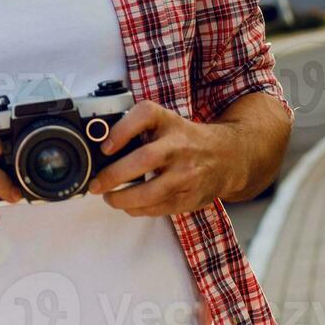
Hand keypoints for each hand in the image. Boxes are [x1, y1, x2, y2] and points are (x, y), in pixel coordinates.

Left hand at [87, 100, 240, 217]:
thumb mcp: (165, 122)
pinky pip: (158, 208)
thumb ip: (136, 128)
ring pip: (150, 192)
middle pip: (144, 159)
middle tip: (97, 184)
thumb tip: (100, 145)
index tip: (105, 147)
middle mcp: (180, 146)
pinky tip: (128, 205)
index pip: (145, 115)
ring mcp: (187, 174)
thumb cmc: (185, 139)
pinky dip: (138, 209)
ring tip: (109, 198)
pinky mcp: (190, 197)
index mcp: (169, 122)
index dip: (122, 130)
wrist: (227, 157)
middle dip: (114, 175)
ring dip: (122, 199)